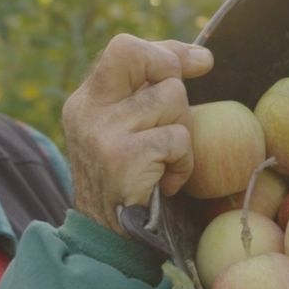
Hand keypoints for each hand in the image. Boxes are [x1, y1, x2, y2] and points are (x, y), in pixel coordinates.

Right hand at [62, 34, 213, 234]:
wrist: (106, 240)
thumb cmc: (127, 182)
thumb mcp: (126, 131)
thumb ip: (149, 93)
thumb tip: (202, 57)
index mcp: (86, 100)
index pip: (126, 48)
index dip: (167, 51)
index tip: (201, 63)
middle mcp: (88, 109)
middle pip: (146, 59)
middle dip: (174, 84)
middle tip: (174, 121)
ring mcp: (103, 132)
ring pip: (172, 100)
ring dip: (182, 134)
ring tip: (164, 162)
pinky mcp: (123, 156)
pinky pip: (177, 138)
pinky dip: (182, 162)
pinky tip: (166, 181)